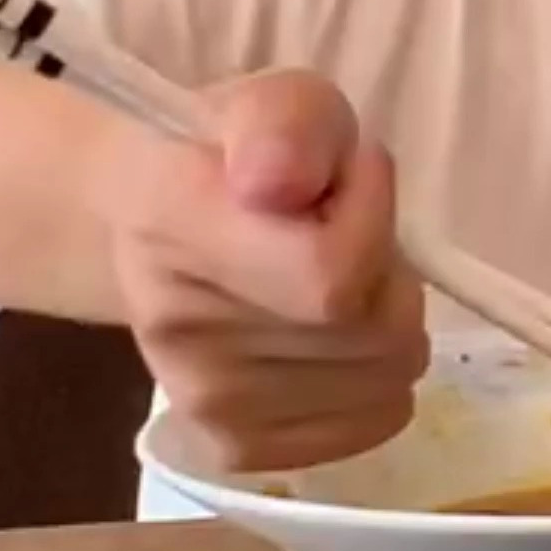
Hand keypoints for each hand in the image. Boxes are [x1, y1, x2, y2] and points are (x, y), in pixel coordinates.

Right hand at [103, 69, 428, 474]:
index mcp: (172, 220)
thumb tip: (278, 181)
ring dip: (387, 321)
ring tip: (334, 278)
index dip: (372, 219)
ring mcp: (202, 400)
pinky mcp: (233, 448)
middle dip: (390, 272)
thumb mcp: (280, 102)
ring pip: (385, 379)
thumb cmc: (239, 155)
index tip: (353, 174)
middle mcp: (175, 325)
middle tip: (345, 232)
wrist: (160, 226)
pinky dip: (377, 378)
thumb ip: (290, 124)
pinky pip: (372, 422)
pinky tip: (331, 337)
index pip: (330, 274)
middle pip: (371, 334)